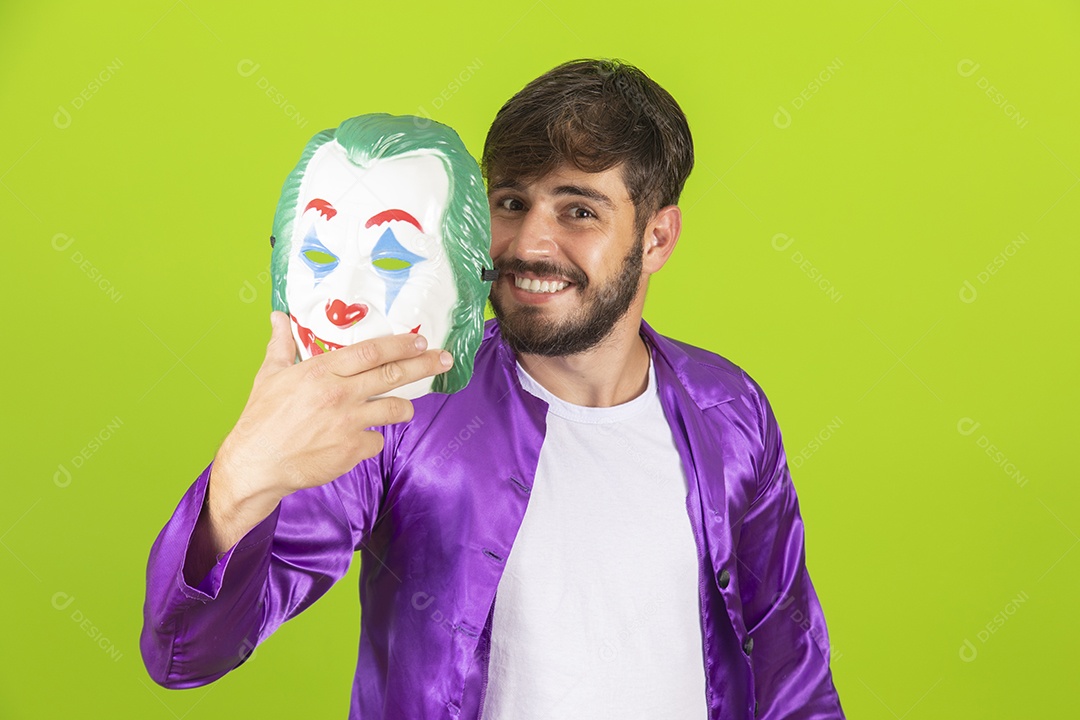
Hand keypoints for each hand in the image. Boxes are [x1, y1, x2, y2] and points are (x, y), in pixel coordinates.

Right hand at [208, 310, 451, 542]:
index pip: (371, 352)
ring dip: (402, 408)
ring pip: (394, 410)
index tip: (420, 340)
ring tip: (402, 408)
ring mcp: (348, 424)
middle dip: (423, 365)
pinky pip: (377, 441)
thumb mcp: (269, 375)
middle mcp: (340, 394)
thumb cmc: (261, 418)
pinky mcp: (351, 451)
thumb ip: (281, 344)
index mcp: (321, 371)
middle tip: (443, 359)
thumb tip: (278, 316)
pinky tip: (359, 440)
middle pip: (393, 375)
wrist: (255, 465)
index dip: (400, 345)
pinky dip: (372, 440)